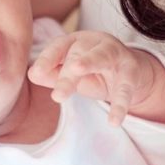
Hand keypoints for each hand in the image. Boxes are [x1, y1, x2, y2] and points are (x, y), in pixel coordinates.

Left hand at [28, 31, 157, 125]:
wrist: (131, 73)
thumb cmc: (93, 72)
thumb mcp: (71, 75)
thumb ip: (53, 75)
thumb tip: (32, 74)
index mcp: (75, 42)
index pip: (58, 48)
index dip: (47, 59)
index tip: (36, 74)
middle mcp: (94, 43)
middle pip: (77, 55)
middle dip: (66, 73)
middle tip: (57, 95)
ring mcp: (115, 54)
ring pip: (101, 57)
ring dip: (89, 62)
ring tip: (76, 70)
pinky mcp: (131, 70)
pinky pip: (125, 88)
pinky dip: (120, 105)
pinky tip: (114, 122)